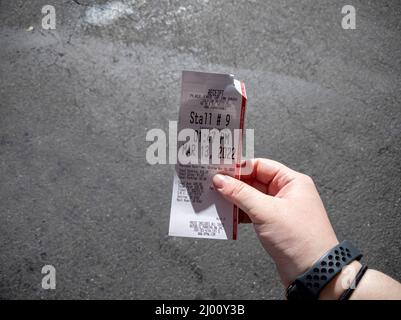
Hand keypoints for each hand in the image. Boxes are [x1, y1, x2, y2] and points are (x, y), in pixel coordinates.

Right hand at [212, 158, 338, 286]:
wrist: (312, 272)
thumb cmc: (302, 240)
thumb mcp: (266, 211)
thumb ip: (241, 193)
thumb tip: (222, 181)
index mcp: (293, 182)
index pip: (261, 166)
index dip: (240, 168)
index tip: (221, 170)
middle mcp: (288, 193)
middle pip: (254, 181)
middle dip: (234, 184)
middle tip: (214, 185)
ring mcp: (280, 209)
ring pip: (252, 197)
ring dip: (236, 200)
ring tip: (218, 200)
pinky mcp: (274, 224)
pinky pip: (253, 212)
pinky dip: (240, 213)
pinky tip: (229, 215)